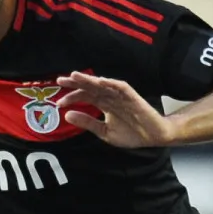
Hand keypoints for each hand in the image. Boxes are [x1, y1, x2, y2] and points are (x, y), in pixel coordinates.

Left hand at [54, 72, 175, 147]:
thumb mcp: (104, 131)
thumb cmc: (131, 133)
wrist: (153, 137)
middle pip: (90, 87)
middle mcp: (110, 97)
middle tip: (59, 81)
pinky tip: (100, 81)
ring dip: (89, 80)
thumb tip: (67, 115)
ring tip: (75, 76)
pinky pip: (120, 87)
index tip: (59, 103)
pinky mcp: (132, 96)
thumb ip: (87, 123)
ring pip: (102, 85)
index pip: (85, 96)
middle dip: (75, 83)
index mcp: (103, 104)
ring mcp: (120, 95)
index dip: (71, 98)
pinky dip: (110, 83)